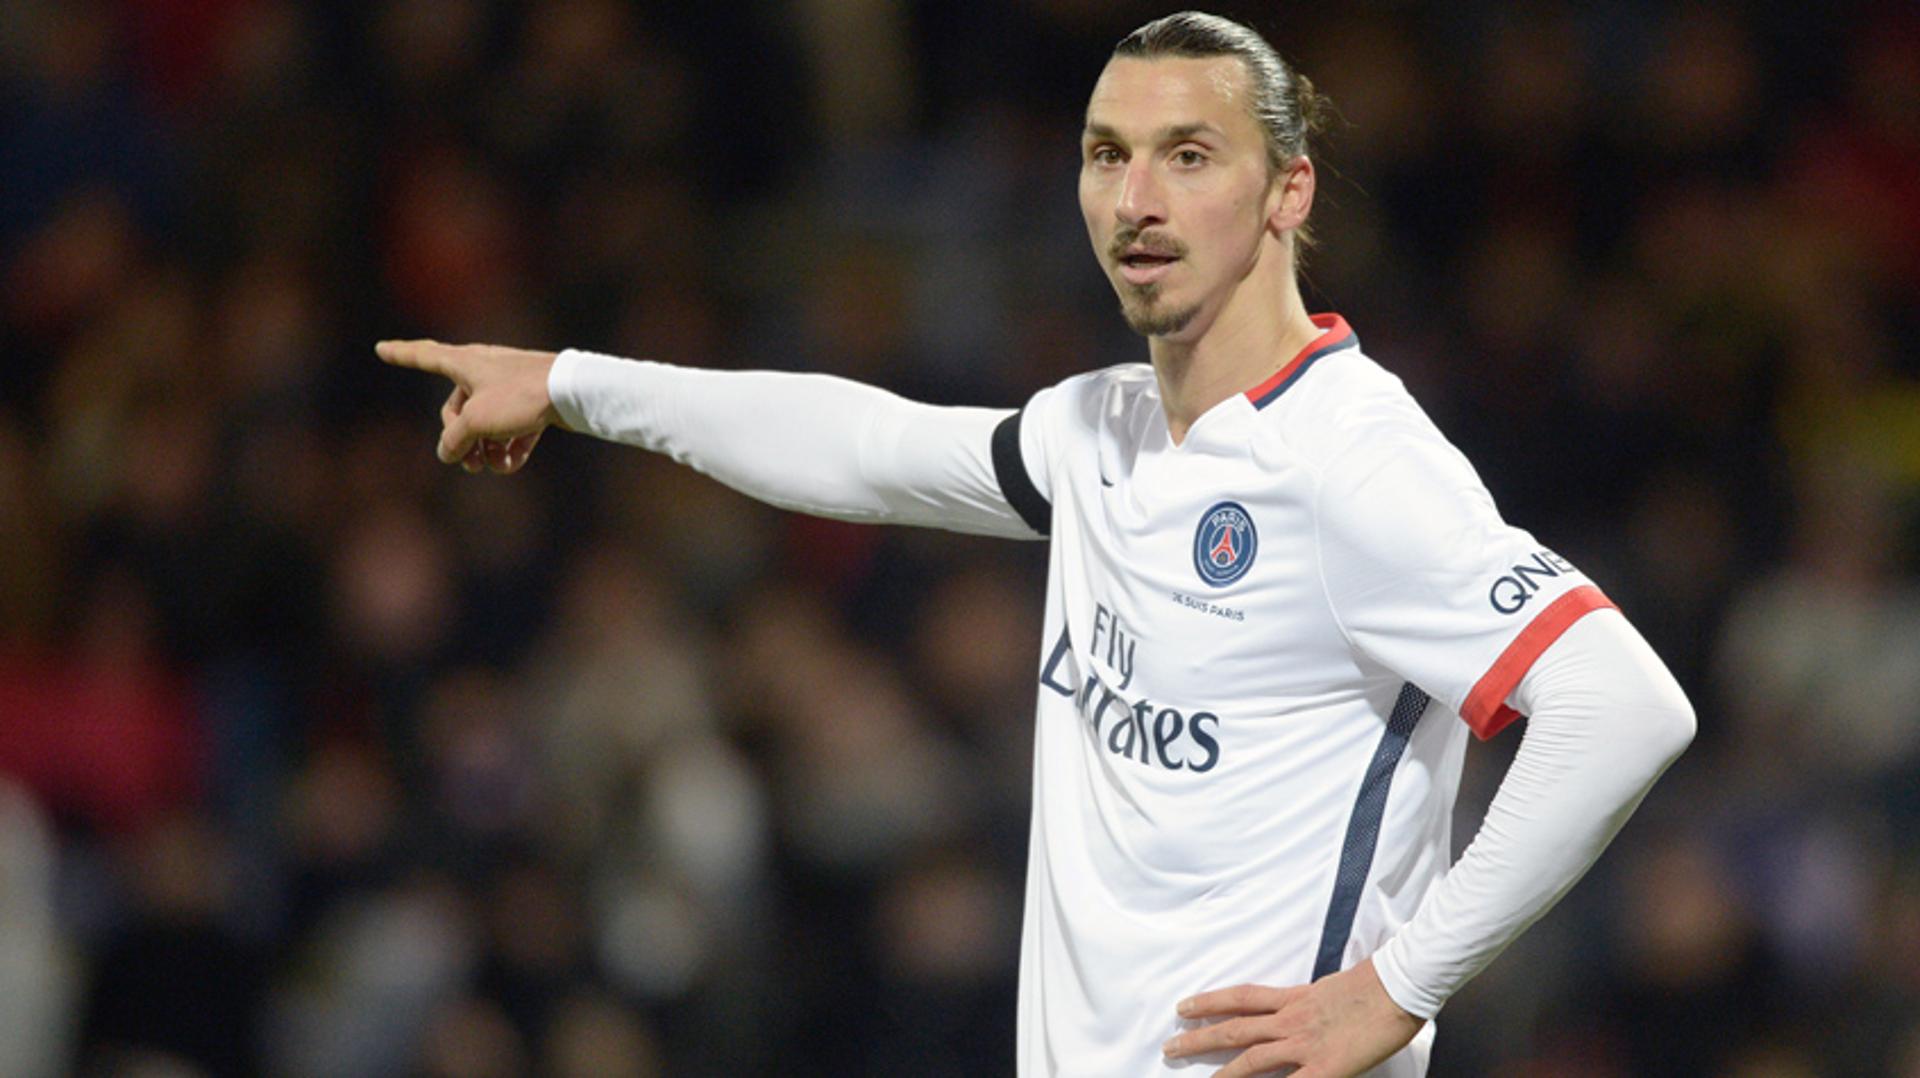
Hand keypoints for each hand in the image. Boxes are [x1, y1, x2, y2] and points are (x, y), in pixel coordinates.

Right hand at [376, 339, 562, 473]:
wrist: (571, 392)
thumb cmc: (519, 396)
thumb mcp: (476, 420)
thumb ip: (453, 438)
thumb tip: (447, 452)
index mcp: (464, 362)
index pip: (424, 356)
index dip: (401, 354)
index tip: (381, 348)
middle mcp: (484, 370)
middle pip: (459, 409)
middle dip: (462, 439)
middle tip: (471, 463)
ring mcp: (509, 387)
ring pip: (487, 423)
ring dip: (486, 448)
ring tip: (494, 465)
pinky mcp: (532, 403)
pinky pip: (511, 428)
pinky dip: (509, 446)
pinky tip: (512, 464)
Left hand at [1163, 958, 1422, 1076]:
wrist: (1399, 984)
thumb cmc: (1376, 983)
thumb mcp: (1332, 988)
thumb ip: (1310, 1001)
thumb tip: (1299, 1007)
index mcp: (1295, 997)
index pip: (1242, 998)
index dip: (1210, 1001)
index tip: (1184, 1006)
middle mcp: (1291, 1019)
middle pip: (1234, 1028)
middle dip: (1199, 1037)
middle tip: (1169, 1046)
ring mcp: (1305, 1044)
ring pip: (1250, 1058)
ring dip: (1220, 1071)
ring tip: (1193, 1075)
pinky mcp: (1325, 1067)